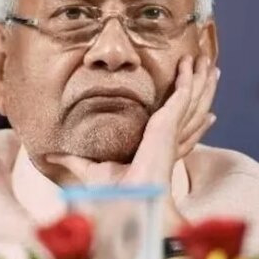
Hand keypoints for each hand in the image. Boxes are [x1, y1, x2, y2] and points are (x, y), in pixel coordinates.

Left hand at [46, 55, 218, 231]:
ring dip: (201, 78)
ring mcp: (173, 130)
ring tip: (207, 61)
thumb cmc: (115, 190)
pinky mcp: (169, 121)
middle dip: (202, 87)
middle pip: (193, 107)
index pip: (181, 129)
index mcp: (158, 147)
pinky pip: (184, 93)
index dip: (195, 120)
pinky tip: (189, 62)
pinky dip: (187, 77)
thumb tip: (49, 155)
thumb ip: (74, 159)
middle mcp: (170, 138)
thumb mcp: (91, 168)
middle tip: (208, 68)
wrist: (127, 197)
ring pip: (195, 97)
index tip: (209, 114)